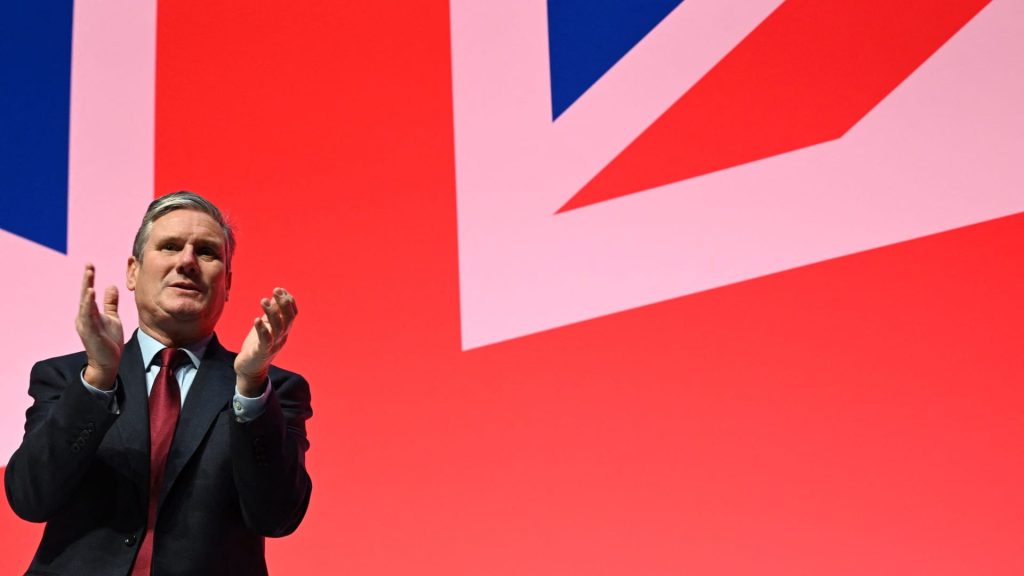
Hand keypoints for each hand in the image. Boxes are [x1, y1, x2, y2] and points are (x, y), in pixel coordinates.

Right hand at [76, 264, 123, 389]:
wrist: (108, 362)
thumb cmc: (109, 341)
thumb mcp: (112, 318)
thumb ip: (110, 303)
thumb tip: (110, 285)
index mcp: (88, 313)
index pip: (88, 293)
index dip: (89, 279)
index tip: (90, 265)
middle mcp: (83, 317)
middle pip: (84, 295)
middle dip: (87, 280)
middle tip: (89, 265)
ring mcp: (85, 325)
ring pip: (84, 304)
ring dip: (87, 288)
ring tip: (89, 274)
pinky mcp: (90, 332)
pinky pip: (88, 316)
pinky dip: (88, 305)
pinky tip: (91, 294)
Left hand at [234, 288, 297, 396]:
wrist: (250, 368)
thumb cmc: (258, 345)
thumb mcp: (266, 326)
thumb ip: (272, 313)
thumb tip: (276, 295)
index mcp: (284, 330)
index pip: (292, 314)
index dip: (288, 301)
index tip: (279, 289)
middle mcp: (282, 337)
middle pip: (288, 319)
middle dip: (284, 304)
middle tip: (275, 291)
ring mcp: (274, 345)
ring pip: (278, 328)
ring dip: (272, 313)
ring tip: (263, 301)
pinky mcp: (262, 352)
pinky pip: (266, 340)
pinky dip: (262, 329)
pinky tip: (257, 319)